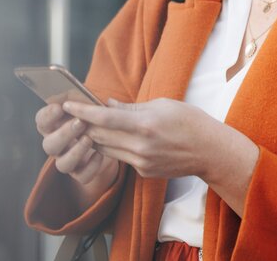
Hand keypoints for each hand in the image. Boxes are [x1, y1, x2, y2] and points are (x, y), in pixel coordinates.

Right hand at [35, 103, 117, 186]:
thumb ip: (80, 96)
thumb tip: (73, 91)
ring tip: (89, 139)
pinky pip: (82, 176)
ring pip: (62, 165)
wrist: (111, 137)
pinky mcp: (82, 172)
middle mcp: (57, 145)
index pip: (41, 121)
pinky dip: (91, 166)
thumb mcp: (89, 102)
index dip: (47, 115)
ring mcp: (68, 160)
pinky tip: (100, 154)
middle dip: (63, 134)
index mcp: (55, 125)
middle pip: (49, 145)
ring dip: (75, 151)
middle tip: (80, 122)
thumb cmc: (94, 114)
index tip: (59, 107)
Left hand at [62, 98, 214, 179]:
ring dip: (94, 136)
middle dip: (83, 124)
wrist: (208, 150)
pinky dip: (113, 146)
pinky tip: (112, 136)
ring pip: (106, 149)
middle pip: (100, 135)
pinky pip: (121, 157)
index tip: (67, 104)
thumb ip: (131, 107)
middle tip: (71, 113)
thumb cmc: (189, 121)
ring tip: (85, 124)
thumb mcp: (162, 104)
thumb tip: (108, 104)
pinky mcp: (143, 172)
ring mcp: (141, 162)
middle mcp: (140, 146)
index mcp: (144, 125)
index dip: (83, 111)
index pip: (104, 118)